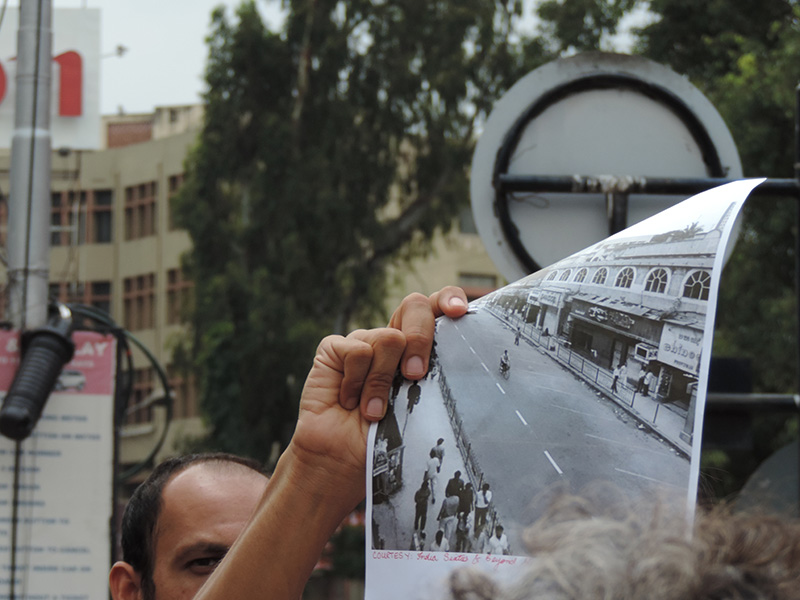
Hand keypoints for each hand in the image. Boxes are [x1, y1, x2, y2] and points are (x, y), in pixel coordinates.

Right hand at [286, 287, 467, 510]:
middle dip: (421, 338)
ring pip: (388, 337)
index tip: (459, 312)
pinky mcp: (334, 349)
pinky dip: (356, 382)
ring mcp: (363, 341)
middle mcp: (392, 340)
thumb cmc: (388, 442)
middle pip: (415, 306)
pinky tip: (349, 402)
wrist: (343, 463)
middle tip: (415, 376)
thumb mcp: (422, 408)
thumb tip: (463, 358)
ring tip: (374, 412)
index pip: (437, 308)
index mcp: (419, 349)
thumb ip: (436, 377)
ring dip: (383, 382)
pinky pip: (355, 351)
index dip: (448, 299)